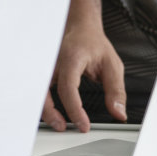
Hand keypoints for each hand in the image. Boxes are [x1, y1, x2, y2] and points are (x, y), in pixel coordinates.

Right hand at [42, 15, 126, 132]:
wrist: (80, 27)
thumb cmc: (93, 44)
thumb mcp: (112, 65)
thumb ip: (116, 90)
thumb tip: (119, 113)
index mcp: (72, 58)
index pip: (68, 88)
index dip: (74, 109)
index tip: (83, 125)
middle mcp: (54, 62)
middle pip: (44, 91)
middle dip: (51, 113)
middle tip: (64, 128)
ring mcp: (46, 66)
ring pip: (37, 92)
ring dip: (44, 110)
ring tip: (59, 124)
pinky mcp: (43, 71)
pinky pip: (39, 89)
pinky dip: (43, 103)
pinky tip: (52, 113)